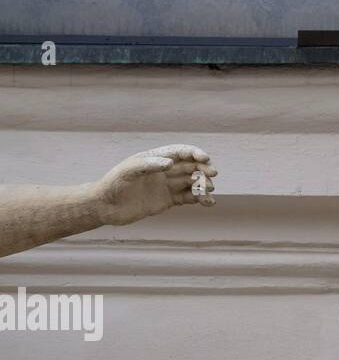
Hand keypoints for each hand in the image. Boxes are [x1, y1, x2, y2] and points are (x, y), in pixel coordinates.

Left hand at [94, 145, 217, 225]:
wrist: (104, 207)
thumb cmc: (112, 185)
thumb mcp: (127, 172)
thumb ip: (148, 165)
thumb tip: (170, 163)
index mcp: (156, 158)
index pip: (181, 152)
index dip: (195, 153)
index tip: (205, 159)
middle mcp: (164, 170)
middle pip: (191, 166)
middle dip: (204, 169)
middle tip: (212, 175)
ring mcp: (167, 185)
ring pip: (192, 182)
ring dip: (204, 185)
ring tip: (209, 191)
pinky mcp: (168, 200)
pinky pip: (188, 197)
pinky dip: (200, 199)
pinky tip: (209, 203)